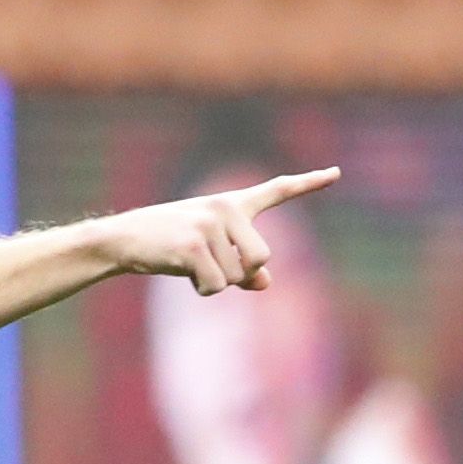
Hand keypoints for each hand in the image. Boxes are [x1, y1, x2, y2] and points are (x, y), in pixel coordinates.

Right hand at [99, 168, 340, 294]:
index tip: (336, 173)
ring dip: (215, 283)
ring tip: (189, 264)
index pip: (277, 191)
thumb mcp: (212, 253)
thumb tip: (266, 282)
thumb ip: (245, 268)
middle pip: (262, 259)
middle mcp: (226, 207)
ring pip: (237, 277)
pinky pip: (216, 286)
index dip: (309, 183)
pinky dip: (202, 290)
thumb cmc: (171, 246)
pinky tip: (183, 272)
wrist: (125, 239)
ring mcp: (210, 224)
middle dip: (240, 274)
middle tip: (209, 263)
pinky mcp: (194, 244)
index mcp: (233, 204)